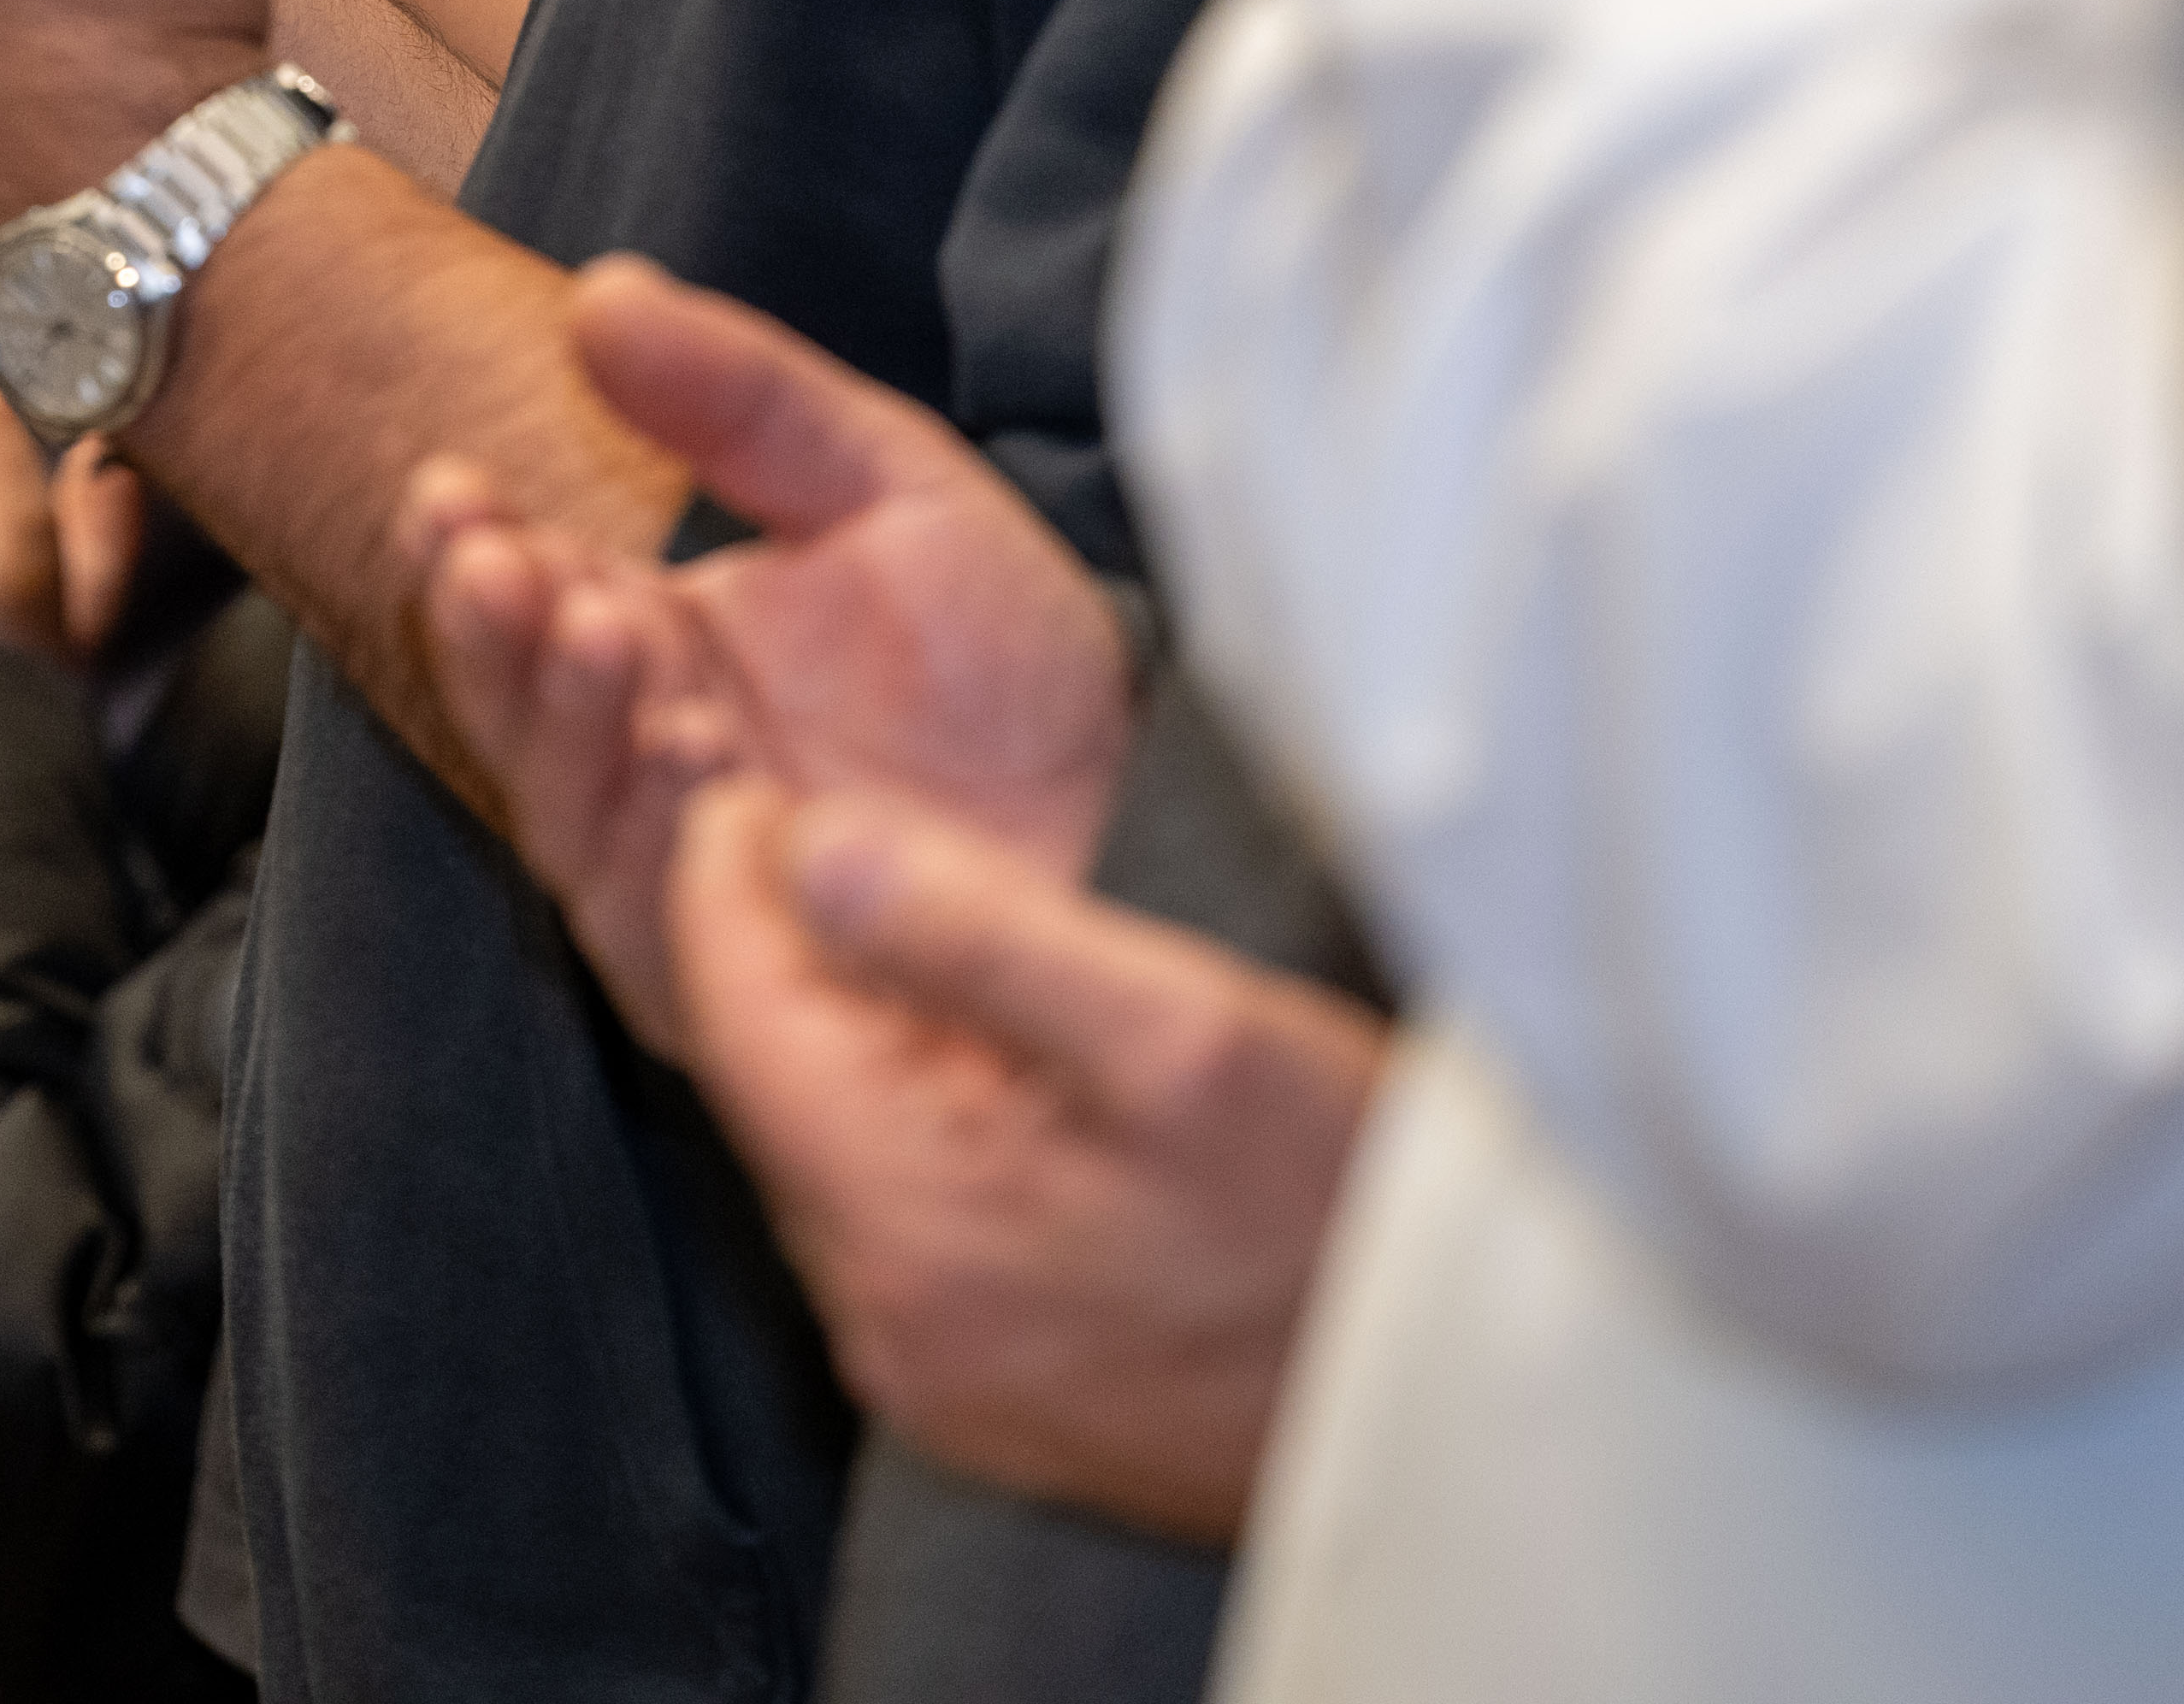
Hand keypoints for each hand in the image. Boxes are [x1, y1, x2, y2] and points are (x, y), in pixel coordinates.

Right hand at [400, 260, 1133, 1059]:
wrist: (1145, 801)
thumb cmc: (1006, 659)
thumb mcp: (885, 483)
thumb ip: (745, 398)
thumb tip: (600, 293)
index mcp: (658, 648)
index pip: (522, 600)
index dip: (473, 549)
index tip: (457, 489)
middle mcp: (645, 769)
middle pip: (517, 714)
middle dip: (495, 637)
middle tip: (503, 562)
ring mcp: (687, 881)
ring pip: (571, 817)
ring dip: (569, 723)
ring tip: (604, 628)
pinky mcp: (747, 980)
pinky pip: (671, 922)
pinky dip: (670, 834)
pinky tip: (697, 751)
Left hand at [667, 778, 1380, 1545]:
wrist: (1458, 1409)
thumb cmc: (1348, 1222)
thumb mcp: (1183, 1029)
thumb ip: (974, 933)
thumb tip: (812, 848)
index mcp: (910, 1227)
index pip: (735, 1012)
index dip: (725, 873)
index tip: (737, 774)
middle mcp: (889, 1323)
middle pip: (763, 1087)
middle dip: (771, 948)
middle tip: (795, 819)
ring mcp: (933, 1374)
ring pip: (819, 1154)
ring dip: (834, 1036)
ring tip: (876, 916)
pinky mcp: (986, 1394)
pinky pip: (885, 1225)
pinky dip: (892, 1124)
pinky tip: (960, 1060)